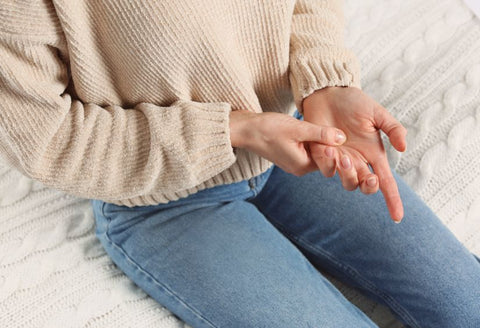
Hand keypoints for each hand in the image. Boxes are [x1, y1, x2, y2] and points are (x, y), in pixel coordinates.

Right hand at [229, 109, 346, 176]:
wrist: (245, 130)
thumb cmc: (268, 128)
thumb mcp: (298, 128)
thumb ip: (321, 133)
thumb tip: (343, 138)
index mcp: (303, 165)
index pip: (330, 160)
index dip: (340, 149)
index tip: (348, 137)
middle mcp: (299, 168)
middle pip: (324, 158)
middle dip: (332, 146)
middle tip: (343, 132)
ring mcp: (293, 163)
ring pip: (315, 152)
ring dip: (321, 142)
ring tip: (332, 130)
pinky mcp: (288, 156)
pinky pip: (306, 150)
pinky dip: (311, 141)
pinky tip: (316, 130)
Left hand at [302, 87, 406, 221]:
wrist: (328, 93)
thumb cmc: (354, 103)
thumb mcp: (378, 114)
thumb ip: (393, 129)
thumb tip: (404, 148)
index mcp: (373, 154)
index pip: (385, 182)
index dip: (392, 200)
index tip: (397, 217)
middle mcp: (357, 161)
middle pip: (364, 186)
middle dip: (368, 186)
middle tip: (368, 175)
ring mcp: (339, 160)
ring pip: (346, 182)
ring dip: (347, 174)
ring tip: (343, 156)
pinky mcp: (321, 155)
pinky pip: (326, 169)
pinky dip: (329, 163)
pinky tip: (329, 148)